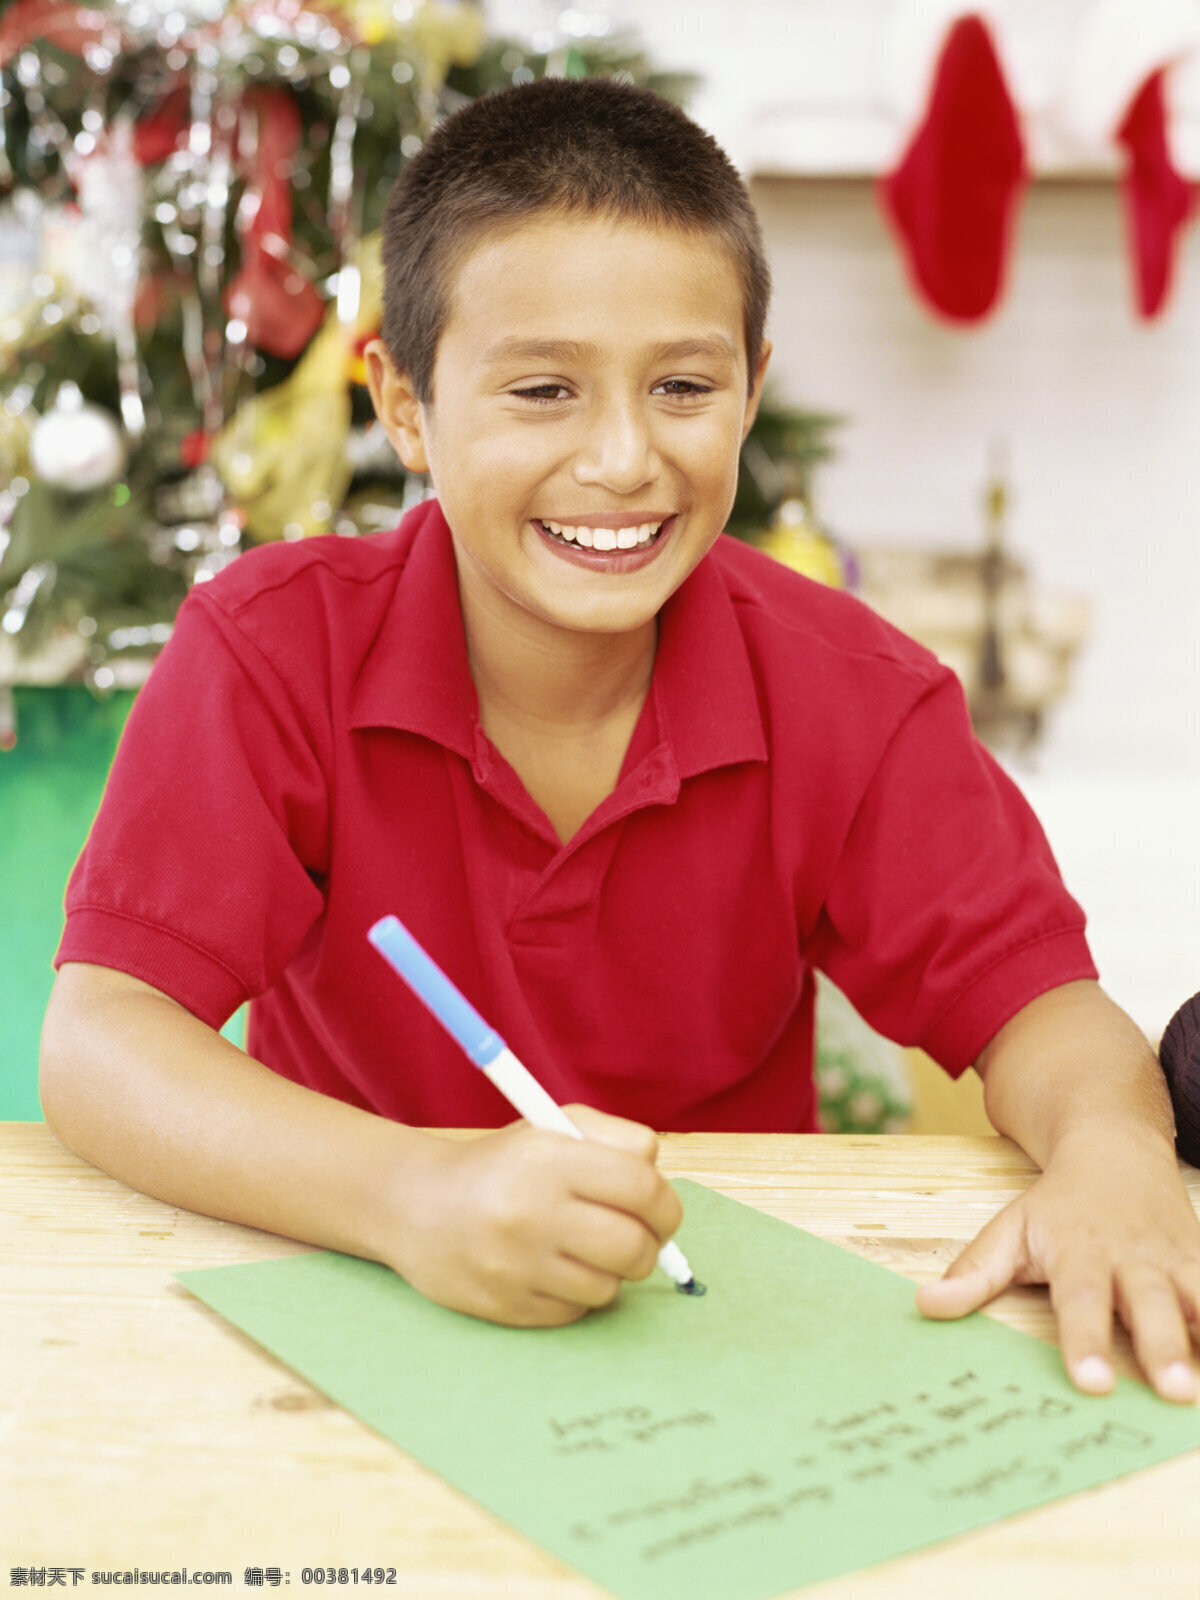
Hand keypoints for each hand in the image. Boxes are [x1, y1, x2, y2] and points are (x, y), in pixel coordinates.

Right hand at [378, 1106, 682, 1325]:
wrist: (418, 1206)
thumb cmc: (502, 1165)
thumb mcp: (552, 1127)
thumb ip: (617, 1139)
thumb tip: (661, 1183)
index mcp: (548, 1159)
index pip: (642, 1189)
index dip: (664, 1205)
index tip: (660, 1211)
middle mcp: (530, 1212)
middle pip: (634, 1247)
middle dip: (649, 1246)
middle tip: (636, 1238)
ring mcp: (515, 1265)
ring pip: (609, 1287)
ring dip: (609, 1271)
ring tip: (583, 1249)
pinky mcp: (505, 1306)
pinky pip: (575, 1312)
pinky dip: (576, 1294)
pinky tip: (552, 1269)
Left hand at [916, 1126, 1199, 1401]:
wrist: (1114, 1148)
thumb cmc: (1057, 1206)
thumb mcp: (1011, 1229)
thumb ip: (974, 1272)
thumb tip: (925, 1306)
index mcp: (1079, 1252)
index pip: (1080, 1300)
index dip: (1085, 1341)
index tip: (1091, 1384)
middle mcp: (1132, 1257)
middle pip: (1151, 1304)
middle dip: (1164, 1346)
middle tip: (1175, 1391)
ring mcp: (1174, 1260)